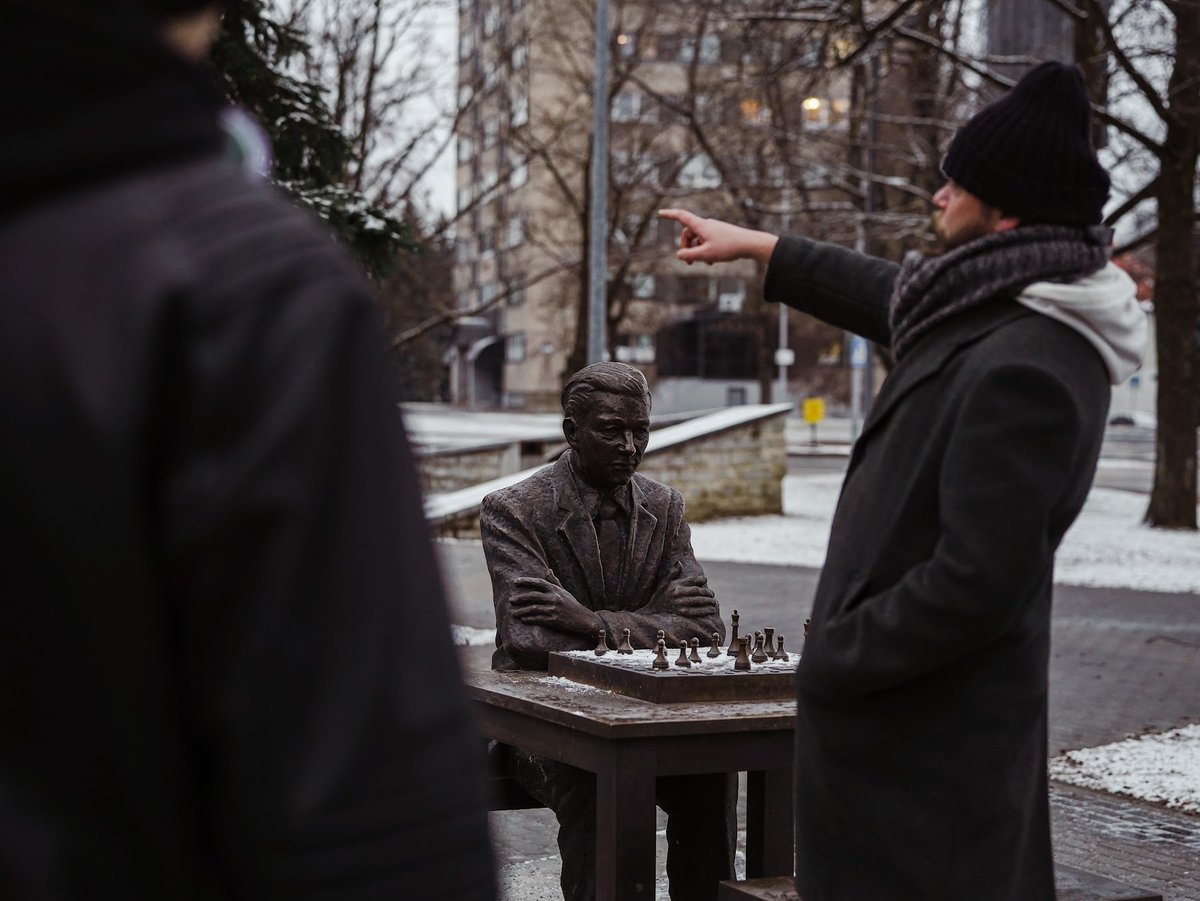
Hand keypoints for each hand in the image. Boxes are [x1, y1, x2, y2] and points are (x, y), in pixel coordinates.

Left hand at [508, 577, 601, 636]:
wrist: (584, 620)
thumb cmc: (573, 605)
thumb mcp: (564, 592)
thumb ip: (554, 582)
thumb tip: (548, 570)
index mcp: (555, 590)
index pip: (538, 582)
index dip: (526, 581)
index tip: (515, 582)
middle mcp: (554, 598)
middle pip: (533, 596)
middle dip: (520, 598)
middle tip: (511, 600)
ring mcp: (554, 609)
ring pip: (533, 609)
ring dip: (522, 611)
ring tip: (513, 613)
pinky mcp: (554, 620)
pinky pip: (538, 619)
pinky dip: (529, 619)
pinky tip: (523, 620)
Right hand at [647, 573, 717, 616]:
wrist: (652, 614)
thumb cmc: (658, 598)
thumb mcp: (663, 584)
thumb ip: (671, 573)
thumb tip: (679, 562)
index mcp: (674, 585)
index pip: (691, 580)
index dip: (700, 579)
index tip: (705, 580)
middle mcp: (677, 594)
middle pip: (697, 591)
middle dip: (707, 592)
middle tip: (712, 594)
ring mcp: (679, 604)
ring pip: (699, 601)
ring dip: (709, 601)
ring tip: (714, 602)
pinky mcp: (681, 614)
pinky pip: (696, 611)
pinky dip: (705, 610)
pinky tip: (711, 610)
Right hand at [658, 209, 778, 265]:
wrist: (750, 244)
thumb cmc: (728, 248)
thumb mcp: (705, 254)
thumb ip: (689, 255)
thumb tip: (679, 254)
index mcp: (701, 226)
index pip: (681, 216)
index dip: (669, 214)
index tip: (659, 213)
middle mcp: (706, 224)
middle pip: (688, 233)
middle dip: (685, 247)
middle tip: (688, 262)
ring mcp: (714, 229)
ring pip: (698, 239)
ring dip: (696, 251)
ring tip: (702, 263)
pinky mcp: (720, 234)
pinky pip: (707, 241)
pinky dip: (705, 250)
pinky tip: (712, 262)